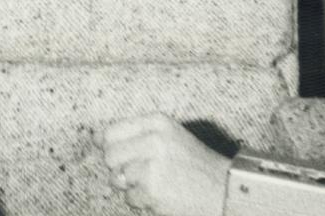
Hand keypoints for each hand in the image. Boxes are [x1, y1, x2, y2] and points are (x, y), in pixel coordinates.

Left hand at [100, 114, 227, 215]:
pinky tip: (160, 196)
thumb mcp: (170, 138)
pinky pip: (130, 197)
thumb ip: (139, 136)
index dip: (105, 145)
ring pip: (117, 178)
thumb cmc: (196, 165)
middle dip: (118, 169)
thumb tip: (99, 142)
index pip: (112, 131)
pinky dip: (141, 201)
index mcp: (157, 122)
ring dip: (130, 187)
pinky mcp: (153, 189)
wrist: (225, 190)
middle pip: (110, 155)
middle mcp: (153, 139)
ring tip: (152, 185)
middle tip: (138, 175)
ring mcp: (152, 164)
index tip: (107, 153)